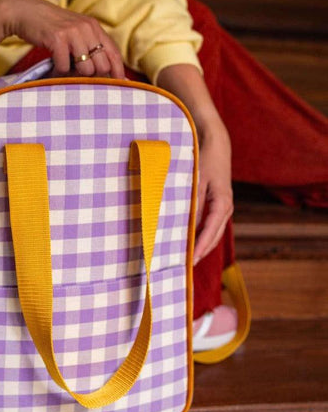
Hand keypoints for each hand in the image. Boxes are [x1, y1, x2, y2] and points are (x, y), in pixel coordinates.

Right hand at [2, 0, 124, 77]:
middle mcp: (86, 28)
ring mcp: (72, 33)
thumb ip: (90, 44)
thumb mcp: (75, 30)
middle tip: (77, 72)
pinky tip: (52, 65)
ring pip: (86, 69)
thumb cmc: (50, 26)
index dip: (118, 71)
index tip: (120, 84)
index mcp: (93, 26)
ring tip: (64, 67)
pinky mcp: (58, 39)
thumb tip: (104, 69)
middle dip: (91, 75)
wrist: (25, 12)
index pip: (113, 52)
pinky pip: (64, 67)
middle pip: (102, 66)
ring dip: (74, 74)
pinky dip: (58, 71)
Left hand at [194, 118, 233, 264]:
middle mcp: (227, 209)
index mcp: (222, 204)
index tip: (189, 261)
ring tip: (186, 260)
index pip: (209, 232)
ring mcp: (225, 208)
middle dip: (200, 252)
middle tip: (185, 267)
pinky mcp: (220, 206)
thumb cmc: (205, 160)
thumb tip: (185, 225)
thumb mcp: (196, 181)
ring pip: (213, 234)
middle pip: (213, 237)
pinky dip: (202, 236)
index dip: (199, 248)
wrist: (217, 144)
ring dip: (201, 246)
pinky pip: (211, 226)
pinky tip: (190, 242)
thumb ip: (192, 203)